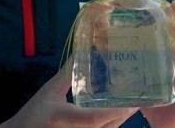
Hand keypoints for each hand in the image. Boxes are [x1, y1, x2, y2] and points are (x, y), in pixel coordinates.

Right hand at [0, 58, 135, 127]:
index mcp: (63, 117)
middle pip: (108, 127)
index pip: (93, 118)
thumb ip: (66, 76)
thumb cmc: (34, 114)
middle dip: (125, 113)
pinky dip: (112, 123)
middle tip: (140, 95)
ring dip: (121, 119)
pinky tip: (118, 113)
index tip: (132, 101)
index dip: (114, 112)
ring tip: (133, 102)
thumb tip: (82, 53)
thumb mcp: (48, 93)